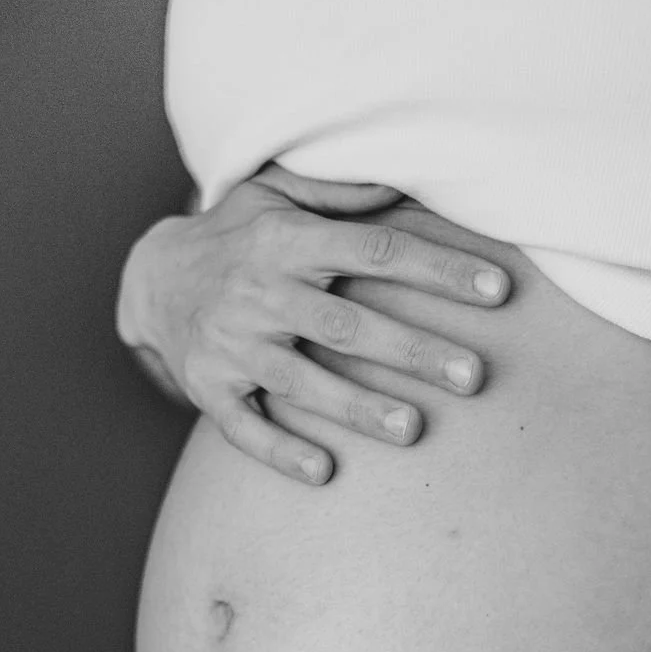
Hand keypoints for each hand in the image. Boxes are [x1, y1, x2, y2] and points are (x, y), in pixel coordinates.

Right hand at [116, 162, 510, 483]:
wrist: (152, 280)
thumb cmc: (240, 235)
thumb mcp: (276, 192)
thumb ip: (339, 190)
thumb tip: (406, 178)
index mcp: (287, 241)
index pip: (375, 251)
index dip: (438, 271)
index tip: (498, 290)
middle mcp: (260, 293)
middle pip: (347, 326)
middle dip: (412, 351)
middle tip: (474, 376)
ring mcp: (231, 346)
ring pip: (301, 383)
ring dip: (357, 408)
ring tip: (414, 430)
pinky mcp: (209, 390)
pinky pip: (245, 428)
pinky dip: (282, 452)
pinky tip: (325, 473)